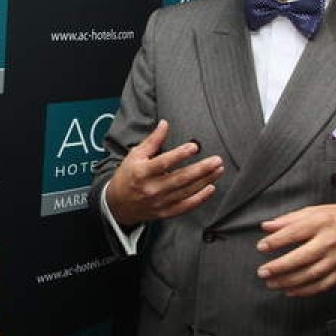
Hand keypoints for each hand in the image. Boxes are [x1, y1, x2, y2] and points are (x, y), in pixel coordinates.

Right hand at [105, 120, 223, 227]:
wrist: (118, 204)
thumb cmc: (127, 176)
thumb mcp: (135, 155)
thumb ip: (152, 140)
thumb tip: (165, 124)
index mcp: (142, 172)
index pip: (163, 162)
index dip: (179, 154)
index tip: (194, 147)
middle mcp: (151, 188)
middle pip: (180, 178)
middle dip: (201, 169)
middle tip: (216, 160)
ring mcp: (159, 202)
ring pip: (186, 191)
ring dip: (205, 180)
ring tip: (218, 169)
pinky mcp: (165, 212)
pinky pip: (185, 206)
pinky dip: (199, 198)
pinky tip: (211, 188)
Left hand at [255, 204, 335, 296]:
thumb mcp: (317, 210)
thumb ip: (290, 219)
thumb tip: (267, 226)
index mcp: (322, 222)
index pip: (295, 232)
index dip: (276, 241)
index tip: (261, 247)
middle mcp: (330, 241)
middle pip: (302, 257)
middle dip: (280, 266)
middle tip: (263, 271)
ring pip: (311, 275)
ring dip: (289, 282)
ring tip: (272, 283)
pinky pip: (322, 285)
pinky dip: (305, 290)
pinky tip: (290, 291)